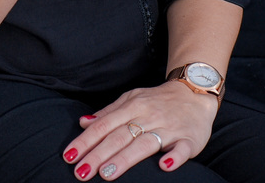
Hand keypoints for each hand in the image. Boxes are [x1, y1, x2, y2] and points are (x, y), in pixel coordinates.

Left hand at [62, 81, 218, 179]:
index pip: (104, 125)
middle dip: (98, 154)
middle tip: (81, 172)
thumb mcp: (132, 99)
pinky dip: (174, 157)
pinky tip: (164, 166)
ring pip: (145, 144)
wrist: (195, 91)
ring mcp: (169, 128)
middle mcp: (148, 116)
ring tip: (107, 174)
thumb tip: (83, 121)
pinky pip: (182, 149)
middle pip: (119, 137)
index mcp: (132, 107)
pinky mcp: (189, 139)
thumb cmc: (159, 100)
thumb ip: (108, 112)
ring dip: (125, 159)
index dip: (86, 141)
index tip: (69, 156)